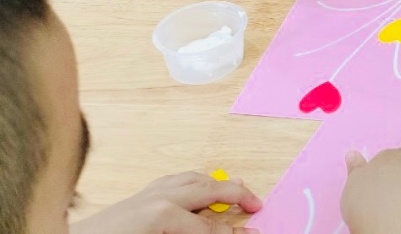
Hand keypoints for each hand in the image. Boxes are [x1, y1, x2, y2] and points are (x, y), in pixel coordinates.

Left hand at [71, 172, 261, 233]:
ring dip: (215, 183)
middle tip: (256, 203)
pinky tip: (197, 189)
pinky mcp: (137, 195)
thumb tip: (220, 231)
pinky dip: (192, 181)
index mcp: (163, 215)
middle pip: (208, 189)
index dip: (233, 232)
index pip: (210, 228)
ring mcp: (147, 193)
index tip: (251, 232)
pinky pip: (172, 180)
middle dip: (236, 194)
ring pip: (192, 179)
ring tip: (233, 189)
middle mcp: (158, 197)